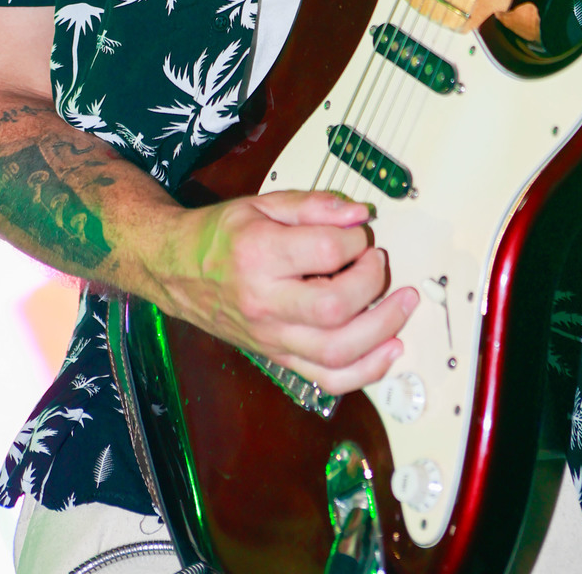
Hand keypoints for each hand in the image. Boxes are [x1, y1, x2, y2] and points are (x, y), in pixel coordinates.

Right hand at [165, 189, 418, 393]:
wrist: (177, 271)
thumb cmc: (220, 235)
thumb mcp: (263, 204)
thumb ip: (314, 206)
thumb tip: (360, 214)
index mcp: (260, 255)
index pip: (326, 252)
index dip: (354, 239)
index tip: (357, 232)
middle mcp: (265, 302)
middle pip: (335, 307)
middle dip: (373, 283)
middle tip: (379, 261)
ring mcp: (272, 337)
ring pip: (336, 351)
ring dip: (382, 329)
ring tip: (404, 305)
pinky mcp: (279, 357)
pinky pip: (327, 378)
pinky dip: (366, 371)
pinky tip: (389, 349)